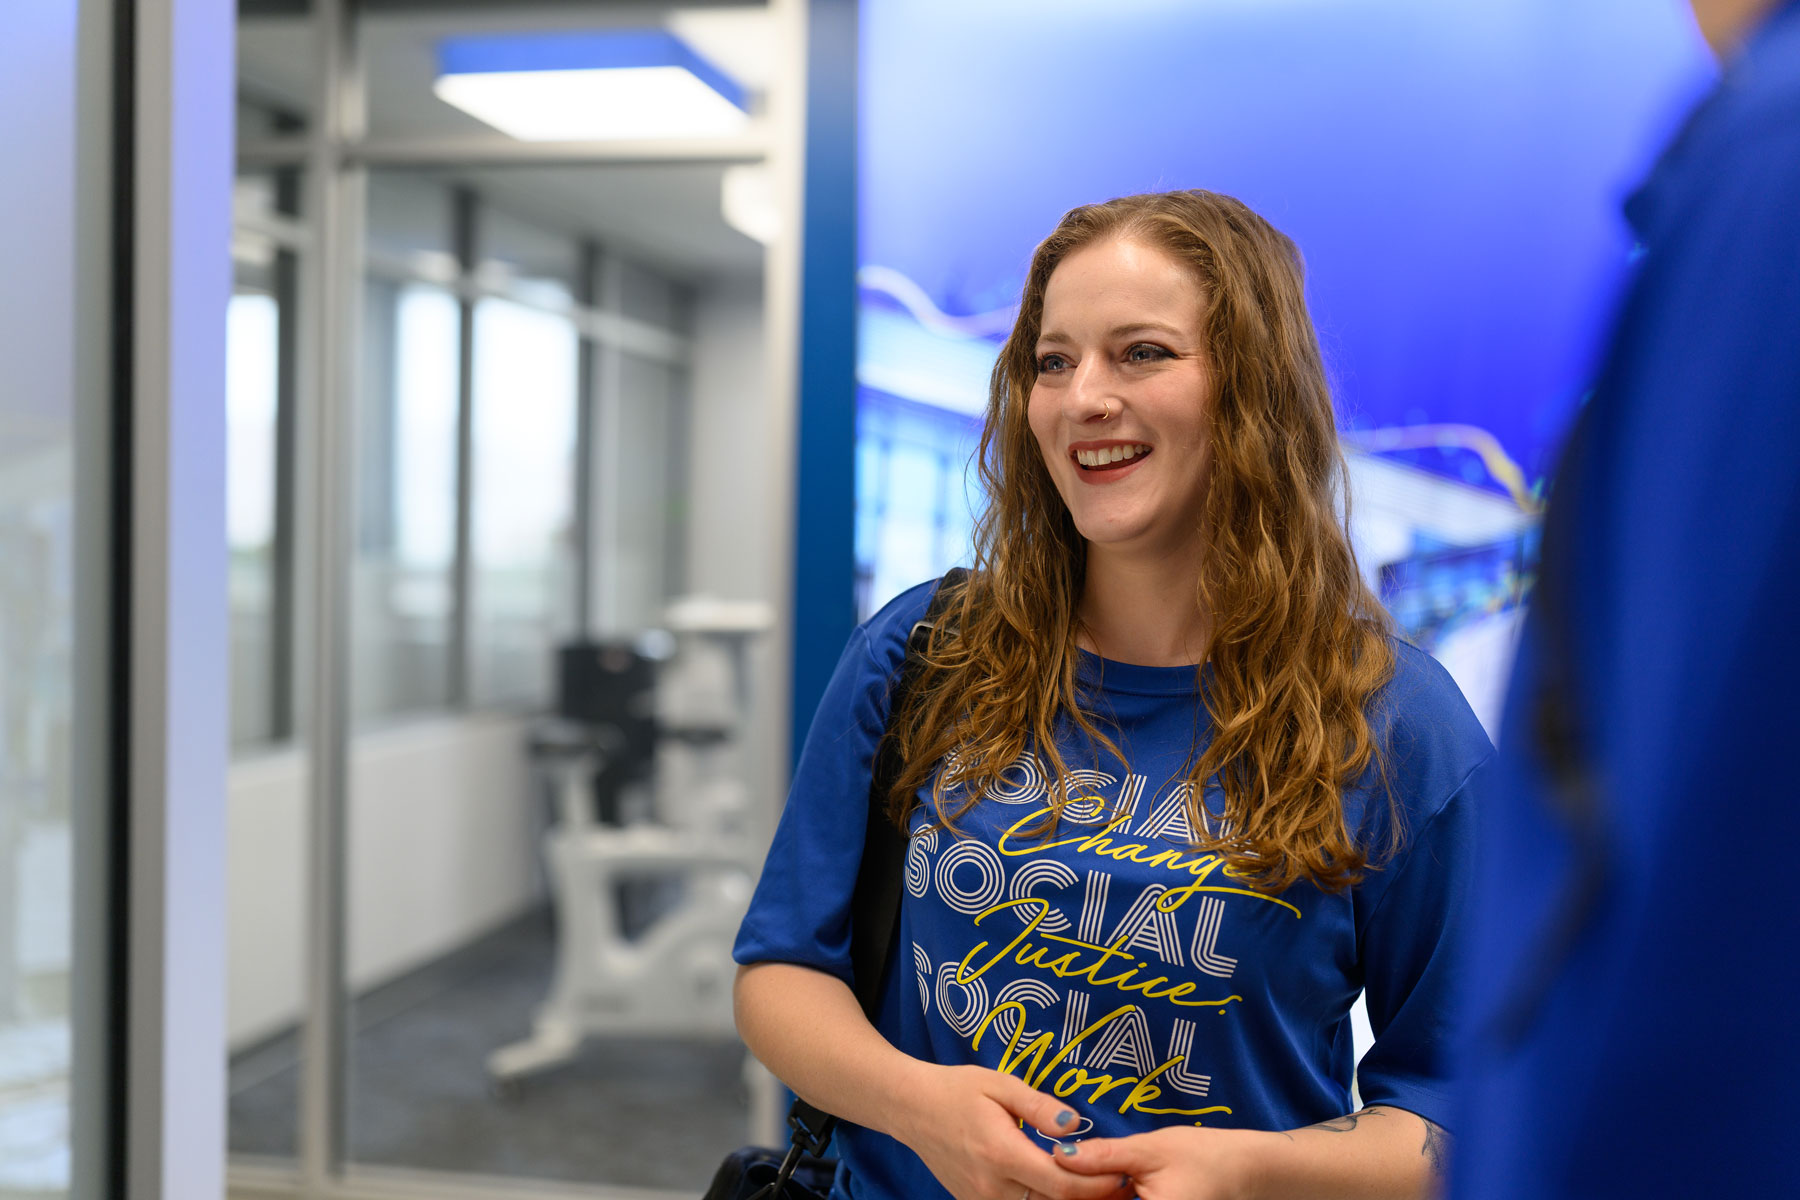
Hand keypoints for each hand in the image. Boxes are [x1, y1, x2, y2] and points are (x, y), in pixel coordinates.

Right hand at [892, 1064, 1133, 1199]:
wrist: (911, 1108)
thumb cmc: (957, 1090)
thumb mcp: (1000, 1084)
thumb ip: (1040, 1106)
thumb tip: (1075, 1125)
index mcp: (1001, 1153)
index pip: (1061, 1185)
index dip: (1098, 1186)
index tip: (1122, 1173)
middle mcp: (992, 1186)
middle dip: (1091, 1198)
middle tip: (1121, 1185)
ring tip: (1096, 1188)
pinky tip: (1059, 1189)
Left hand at [1053, 1125, 1276, 1199]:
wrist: (1246, 1171)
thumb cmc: (1204, 1156)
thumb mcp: (1150, 1150)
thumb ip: (1104, 1157)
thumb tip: (1059, 1155)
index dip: (1068, 1197)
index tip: (1051, 1184)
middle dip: (1077, 1198)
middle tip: (1061, 1181)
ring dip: (1091, 1199)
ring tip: (1083, 1185)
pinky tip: (1103, 1190)